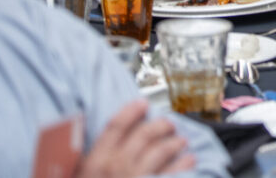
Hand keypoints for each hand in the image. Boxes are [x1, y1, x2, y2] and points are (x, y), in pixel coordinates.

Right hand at [75, 99, 195, 177]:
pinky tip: (189, 161)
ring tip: (180, 141)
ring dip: (173, 143)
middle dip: (158, 125)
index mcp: (93, 164)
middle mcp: (115, 168)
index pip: (114, 127)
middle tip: (167, 123)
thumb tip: (92, 144)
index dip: (130, 112)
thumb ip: (87, 165)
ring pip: (161, 150)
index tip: (141, 104)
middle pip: (143, 135)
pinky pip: (172, 173)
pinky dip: (183, 164)